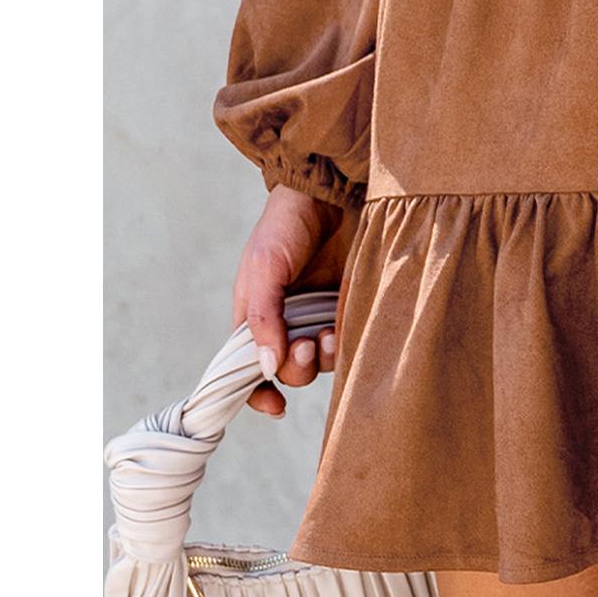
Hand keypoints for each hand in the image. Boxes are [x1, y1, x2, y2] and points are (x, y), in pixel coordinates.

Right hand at [230, 185, 352, 416]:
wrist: (331, 192)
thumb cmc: (286, 226)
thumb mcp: (264, 268)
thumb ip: (263, 318)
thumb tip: (265, 368)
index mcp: (255, 317)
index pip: (248, 369)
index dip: (258, 394)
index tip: (276, 405)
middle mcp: (287, 323)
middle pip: (289, 370)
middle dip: (297, 369)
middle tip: (308, 345)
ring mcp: (320, 316)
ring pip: (322, 361)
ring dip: (324, 358)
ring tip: (328, 335)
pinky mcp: (349, 306)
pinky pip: (349, 340)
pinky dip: (346, 343)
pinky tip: (343, 327)